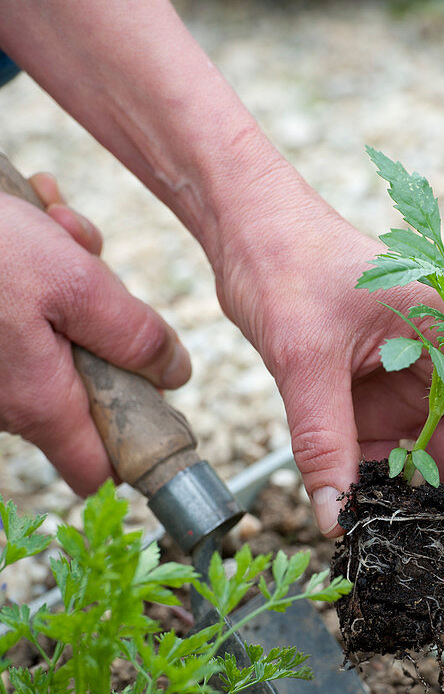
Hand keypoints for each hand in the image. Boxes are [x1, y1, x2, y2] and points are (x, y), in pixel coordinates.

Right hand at [0, 175, 190, 494]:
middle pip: (85, 388)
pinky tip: (32, 221)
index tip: (154, 404)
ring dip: (71, 284)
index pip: (95, 472)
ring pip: (56, 342)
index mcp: (41, 402)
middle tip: (93, 260)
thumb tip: (176, 373)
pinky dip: (35, 275)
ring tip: (55, 225)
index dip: (131, 448)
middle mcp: (8, 402)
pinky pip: (23, 322)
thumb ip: (132, 335)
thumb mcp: (76, 281)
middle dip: (103, 327)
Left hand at [216, 184, 443, 593]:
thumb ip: (322, 439)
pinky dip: (385, 500)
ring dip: (430, 518)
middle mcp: (442, 365)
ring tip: (421, 573)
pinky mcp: (373, 404)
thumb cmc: (286, 260)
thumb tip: (336, 520)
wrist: (246, 229)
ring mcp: (409, 388)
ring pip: (436, 464)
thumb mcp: (305, 355)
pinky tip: (377, 537)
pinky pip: (389, 461)